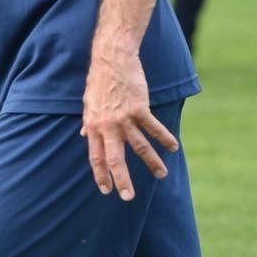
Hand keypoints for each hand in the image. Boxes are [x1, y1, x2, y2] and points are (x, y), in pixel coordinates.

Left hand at [80, 49, 176, 200]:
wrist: (111, 59)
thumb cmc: (99, 81)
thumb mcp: (88, 103)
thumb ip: (88, 123)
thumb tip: (84, 136)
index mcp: (93, 126)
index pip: (95, 157)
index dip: (101, 174)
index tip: (106, 189)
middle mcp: (107, 126)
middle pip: (115, 158)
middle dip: (122, 179)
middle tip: (128, 197)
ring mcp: (124, 118)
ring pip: (140, 147)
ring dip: (152, 162)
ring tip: (162, 174)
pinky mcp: (139, 108)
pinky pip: (154, 128)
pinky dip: (165, 138)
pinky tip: (173, 147)